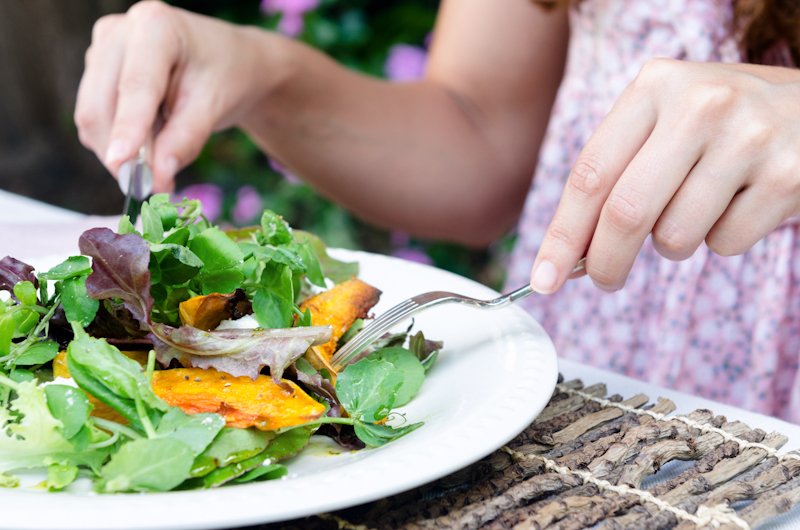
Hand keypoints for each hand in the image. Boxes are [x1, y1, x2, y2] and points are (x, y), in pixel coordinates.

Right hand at [74, 1, 277, 191]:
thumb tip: (157, 180)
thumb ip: (185, 141)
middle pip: (101, 106)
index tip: (121, 165)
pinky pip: (96, 121)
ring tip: (163, 157)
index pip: (136, 86)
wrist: (228, 63)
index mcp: (155, 26)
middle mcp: (118, 32)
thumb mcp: (214, 107)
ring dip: (122, 152)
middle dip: (124, 154)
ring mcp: (101, 51)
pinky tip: (151, 139)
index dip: (127, 128)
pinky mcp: (95, 73)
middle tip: (155, 187)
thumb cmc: (225, 76)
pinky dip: (119, 143)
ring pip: (92, 118)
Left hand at [530, 59, 799, 292]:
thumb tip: (570, 252)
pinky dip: (720, 239)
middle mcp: (701, 104)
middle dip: (605, 262)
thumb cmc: (721, 126)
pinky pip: (723, 244)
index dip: (561, 234)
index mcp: (656, 86)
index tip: (543, 278)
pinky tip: (739, 203)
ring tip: (697, 207)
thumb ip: (617, 173)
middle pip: (625, 212)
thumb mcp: (665, 123)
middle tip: (604, 280)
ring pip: (674, 236)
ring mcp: (748, 138)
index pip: (590, 174)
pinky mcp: (788, 177)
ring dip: (673, 243)